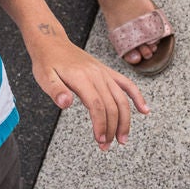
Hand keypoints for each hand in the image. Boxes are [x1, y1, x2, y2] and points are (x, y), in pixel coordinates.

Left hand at [25, 22, 147, 150]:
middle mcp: (97, 75)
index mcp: (82, 78)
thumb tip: (65, 103)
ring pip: (121, 98)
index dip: (101, 124)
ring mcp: (103, 73)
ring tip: (122, 138)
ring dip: (125, 120)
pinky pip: (126, 84)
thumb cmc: (47, 61)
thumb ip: (55, 91)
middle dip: (112, 128)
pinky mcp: (106, 72)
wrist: (51, 42)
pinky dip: (137, 97)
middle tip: (107, 146)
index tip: (100, 140)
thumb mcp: (44, 77)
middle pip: (111, 105)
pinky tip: (144, 110)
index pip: (97, 105)